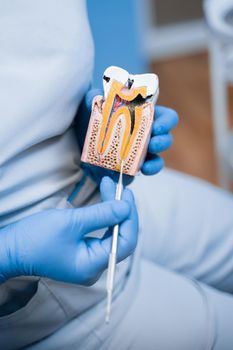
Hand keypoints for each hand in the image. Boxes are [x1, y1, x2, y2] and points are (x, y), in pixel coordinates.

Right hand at [0, 177, 137, 284]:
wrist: (10, 249)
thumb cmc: (35, 238)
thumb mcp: (71, 222)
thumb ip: (101, 215)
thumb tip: (125, 207)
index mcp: (93, 265)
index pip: (125, 242)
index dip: (130, 217)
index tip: (126, 195)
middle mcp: (94, 267)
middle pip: (120, 237)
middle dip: (121, 211)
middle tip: (119, 188)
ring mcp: (88, 260)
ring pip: (111, 234)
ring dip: (113, 211)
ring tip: (111, 188)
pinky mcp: (82, 252)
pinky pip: (100, 234)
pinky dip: (104, 217)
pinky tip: (105, 202)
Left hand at [76, 88, 177, 181]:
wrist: (78, 137)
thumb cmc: (92, 115)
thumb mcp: (91, 102)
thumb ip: (94, 97)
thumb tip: (98, 97)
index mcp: (144, 116)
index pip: (166, 117)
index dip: (167, 122)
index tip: (158, 126)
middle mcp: (145, 136)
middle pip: (164, 140)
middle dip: (162, 143)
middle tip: (152, 144)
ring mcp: (138, 155)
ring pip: (155, 161)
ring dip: (154, 164)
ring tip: (145, 167)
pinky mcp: (126, 170)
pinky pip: (132, 177)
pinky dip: (129, 179)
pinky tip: (122, 179)